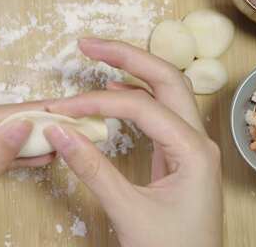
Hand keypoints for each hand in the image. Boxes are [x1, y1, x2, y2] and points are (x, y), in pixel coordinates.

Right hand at [43, 38, 221, 246]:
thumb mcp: (128, 210)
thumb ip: (92, 169)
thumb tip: (59, 131)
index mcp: (194, 151)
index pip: (141, 106)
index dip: (97, 101)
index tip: (62, 108)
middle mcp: (197, 140)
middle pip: (166, 79)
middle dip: (127, 55)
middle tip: (88, 44)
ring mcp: (189, 146)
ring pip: (166, 91)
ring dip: (133, 69)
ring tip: (99, 56)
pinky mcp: (177, 156)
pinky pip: (159, 113)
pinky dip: (135, 96)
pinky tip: (116, 89)